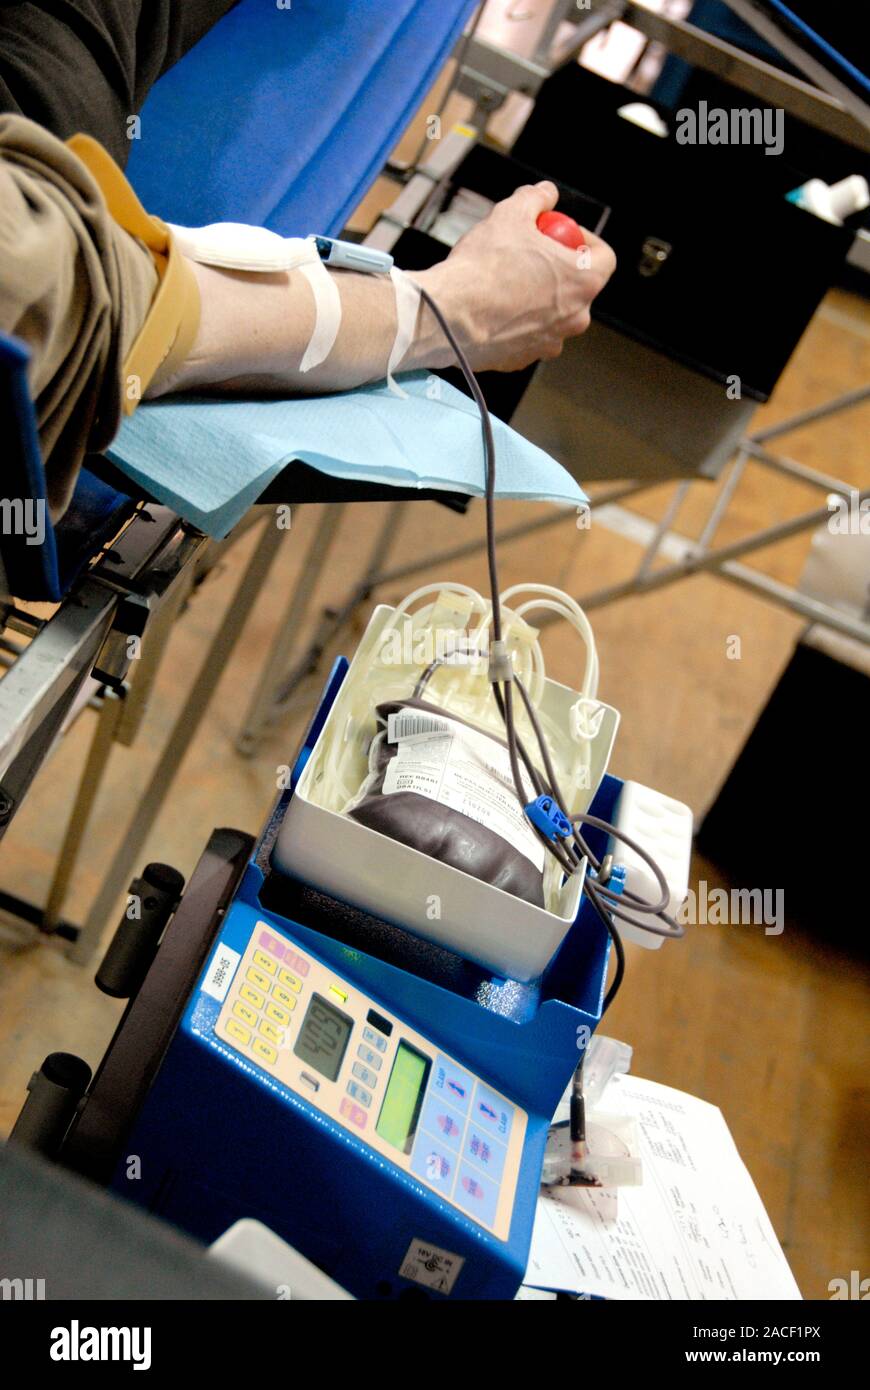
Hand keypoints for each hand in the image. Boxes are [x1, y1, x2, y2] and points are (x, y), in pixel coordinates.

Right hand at [411, 181, 615, 371]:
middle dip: (558, 270)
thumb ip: (535, 198)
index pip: (604, 257)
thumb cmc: (484, 266)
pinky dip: (515, 322)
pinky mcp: (523, 360)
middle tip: (531, 256)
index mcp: (584, 281)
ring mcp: (550, 343)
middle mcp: (575, 318)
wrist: (447, 315)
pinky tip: (492, 308)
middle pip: (578, 288)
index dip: (585, 240)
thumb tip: (545, 193)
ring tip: (507, 282)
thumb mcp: (511, 214)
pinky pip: (527, 336)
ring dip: (537, 298)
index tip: (561, 234)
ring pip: (552, 315)